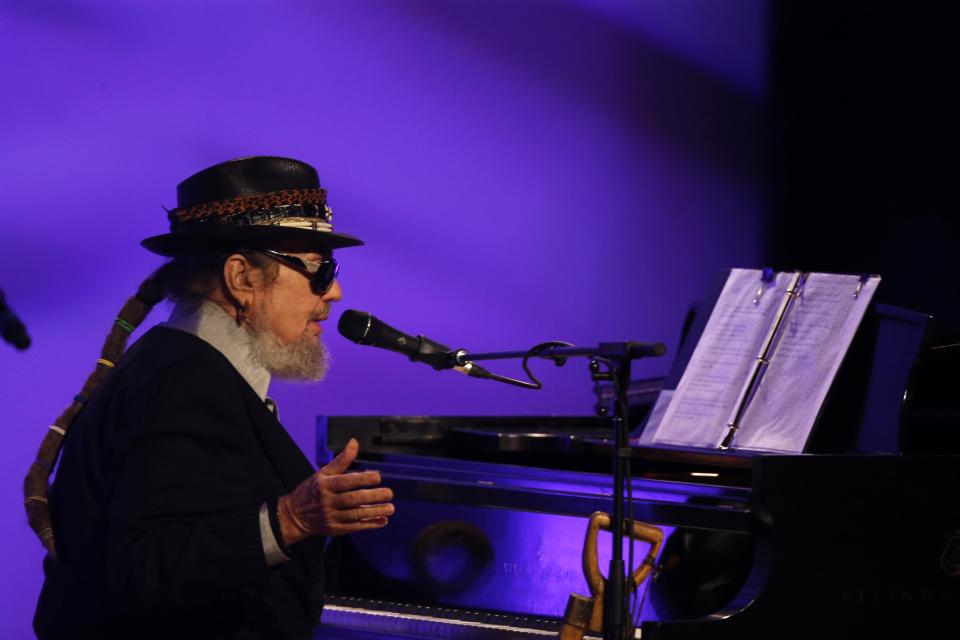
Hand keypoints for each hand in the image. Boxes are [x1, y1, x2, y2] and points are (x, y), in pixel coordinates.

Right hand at [277, 438, 393, 545]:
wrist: (295, 516)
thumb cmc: (313, 490)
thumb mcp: (323, 472)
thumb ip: (342, 460)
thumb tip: (354, 442)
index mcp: (324, 485)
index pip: (346, 481)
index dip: (362, 479)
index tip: (378, 477)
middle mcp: (327, 501)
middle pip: (352, 499)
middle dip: (372, 497)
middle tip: (389, 493)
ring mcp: (330, 517)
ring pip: (355, 515)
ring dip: (374, 512)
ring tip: (390, 508)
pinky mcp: (334, 529)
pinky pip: (354, 527)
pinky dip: (369, 525)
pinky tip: (382, 521)